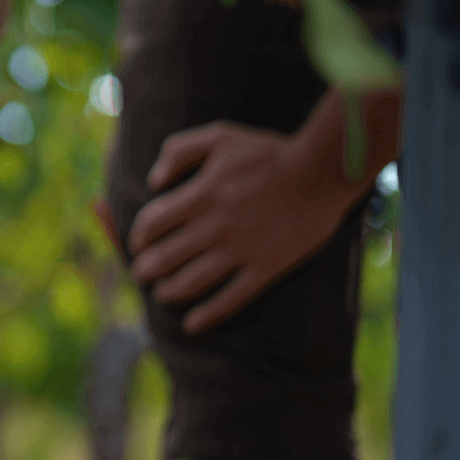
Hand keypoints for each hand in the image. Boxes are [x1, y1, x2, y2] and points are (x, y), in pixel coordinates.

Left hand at [127, 121, 357, 333]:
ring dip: (169, 291)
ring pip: (192, 282)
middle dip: (146, 269)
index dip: (138, 237)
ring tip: (162, 293)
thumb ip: (179, 151)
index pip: (152, 224)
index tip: (137, 243)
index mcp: (200, 195)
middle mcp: (214, 227)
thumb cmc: (268, 152)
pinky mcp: (265, 267)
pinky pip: (231, 298)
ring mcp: (240, 251)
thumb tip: (153, 181)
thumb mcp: (219, 136)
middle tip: (142, 273)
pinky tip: (193, 323)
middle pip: (164, 258)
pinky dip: (209, 314)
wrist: (322, 171)